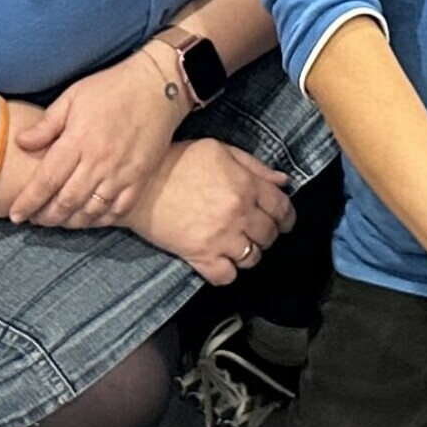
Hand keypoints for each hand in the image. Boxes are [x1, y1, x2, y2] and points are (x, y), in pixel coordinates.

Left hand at [12, 45, 185, 227]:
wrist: (157, 86)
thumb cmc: (110, 88)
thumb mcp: (73, 97)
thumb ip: (46, 124)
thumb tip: (21, 143)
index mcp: (78, 140)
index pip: (46, 180)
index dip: (29, 201)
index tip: (15, 214)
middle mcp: (98, 161)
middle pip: (66, 201)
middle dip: (46, 216)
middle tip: (35, 220)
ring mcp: (121, 173)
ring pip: (91, 211)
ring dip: (71, 221)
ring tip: (58, 220)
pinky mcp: (140, 178)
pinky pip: (118, 210)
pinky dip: (101, 220)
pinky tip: (89, 218)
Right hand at [128, 138, 293, 281]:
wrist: (139, 184)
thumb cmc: (177, 161)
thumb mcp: (219, 150)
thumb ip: (255, 166)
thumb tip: (283, 181)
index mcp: (246, 186)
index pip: (283, 208)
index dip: (287, 216)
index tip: (283, 220)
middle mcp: (239, 214)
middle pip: (270, 235)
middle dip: (268, 233)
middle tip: (256, 230)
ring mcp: (221, 238)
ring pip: (253, 258)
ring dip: (249, 252)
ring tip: (238, 244)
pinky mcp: (200, 256)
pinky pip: (227, 276)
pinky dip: (227, 272)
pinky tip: (221, 260)